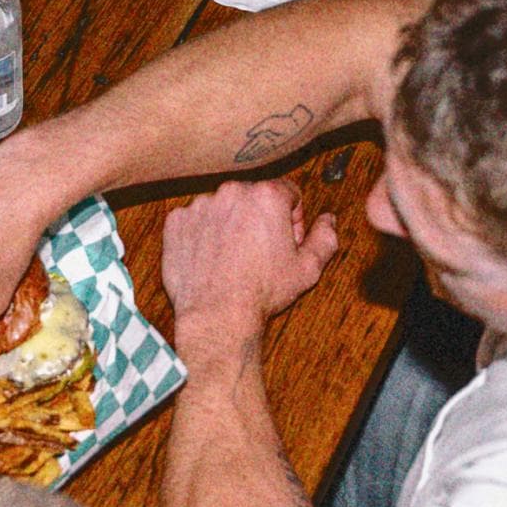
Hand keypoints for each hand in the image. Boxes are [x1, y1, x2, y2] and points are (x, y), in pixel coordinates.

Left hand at [162, 180, 337, 350]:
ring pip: (222, 207)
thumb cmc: (263, 292)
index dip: (291, 218)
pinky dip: (202, 234)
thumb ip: (325, 238)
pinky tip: (211, 259)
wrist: (216, 314)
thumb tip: (329, 219)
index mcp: (267, 196)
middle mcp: (231, 192)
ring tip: (233, 259)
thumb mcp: (307, 269)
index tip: (285, 241)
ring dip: (230, 225)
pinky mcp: (176, 221)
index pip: (287, 193)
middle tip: (260, 254)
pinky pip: (195, 220)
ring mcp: (200, 205)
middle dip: (260, 219)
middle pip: (253, 197)